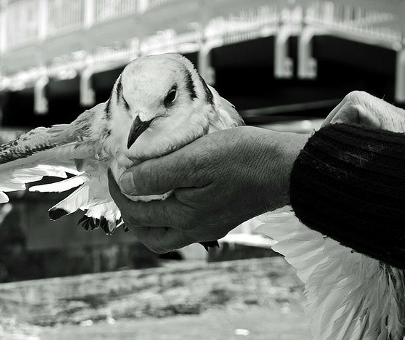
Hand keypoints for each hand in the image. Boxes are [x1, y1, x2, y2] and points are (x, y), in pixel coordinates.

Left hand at [107, 126, 309, 252]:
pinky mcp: (223, 217)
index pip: (136, 212)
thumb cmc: (245, 159)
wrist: (289, 168)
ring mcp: (211, 225)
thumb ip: (156, 173)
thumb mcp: (195, 158)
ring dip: (151, 217)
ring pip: (169, 234)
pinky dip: (171, 210)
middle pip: (151, 237)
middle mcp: (197, 228)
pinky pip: (187, 223)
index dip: (118, 189)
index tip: (115, 166)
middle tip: (123, 187)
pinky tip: (174, 188)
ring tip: (143, 191)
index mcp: (185, 217)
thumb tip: (125, 183)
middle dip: (130, 215)